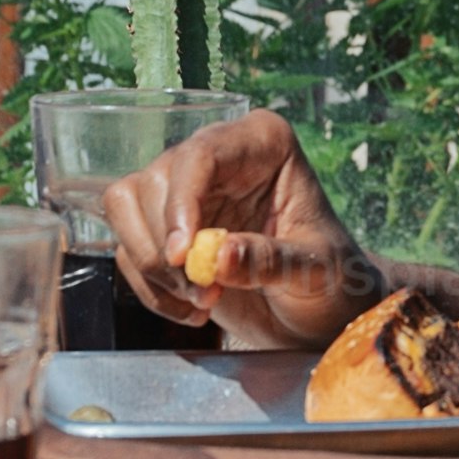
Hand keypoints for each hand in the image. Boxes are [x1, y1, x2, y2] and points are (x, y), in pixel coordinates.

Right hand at [107, 111, 377, 349]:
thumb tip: (219, 256)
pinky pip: (128, 248)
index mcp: (262, 144)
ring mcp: (186, 191)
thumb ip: (271, 261)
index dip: (181, 202)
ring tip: (202, 300)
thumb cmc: (333, 280)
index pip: (200, 154)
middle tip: (206, 293)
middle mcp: (217, 157)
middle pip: (154, 181)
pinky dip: (151, 288)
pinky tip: (191, 308)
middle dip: (168, 249)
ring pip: (125, 206)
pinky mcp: (164, 228)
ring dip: (153, 266)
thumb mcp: (316, 272)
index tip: (182, 255)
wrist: (320, 314)